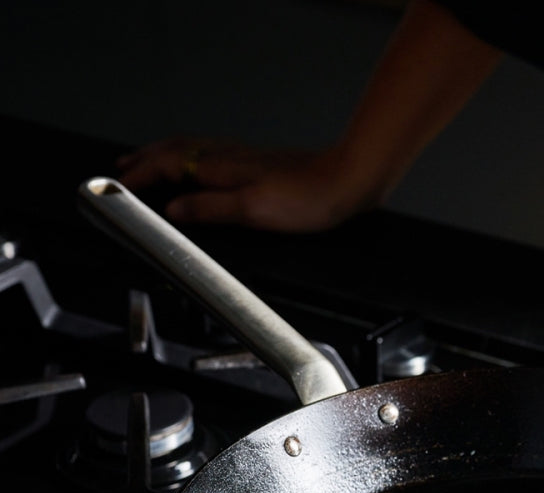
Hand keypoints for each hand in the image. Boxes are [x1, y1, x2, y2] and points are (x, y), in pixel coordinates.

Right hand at [115, 138, 382, 231]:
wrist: (346, 182)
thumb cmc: (306, 199)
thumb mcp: (252, 210)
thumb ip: (209, 208)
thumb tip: (173, 210)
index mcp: (220, 168)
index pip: (167, 166)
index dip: (140, 176)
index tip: (118, 187)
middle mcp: (228, 158)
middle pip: (175, 152)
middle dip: (146, 160)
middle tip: (122, 169)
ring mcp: (244, 159)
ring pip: (193, 151)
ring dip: (166, 157)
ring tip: (150, 164)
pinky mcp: (259, 165)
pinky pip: (211, 156)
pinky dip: (192, 159)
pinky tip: (202, 169)